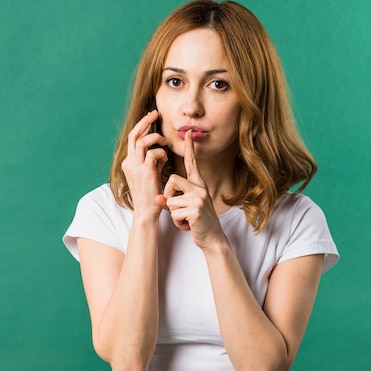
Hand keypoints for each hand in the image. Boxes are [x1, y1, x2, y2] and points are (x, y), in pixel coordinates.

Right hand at [121, 111, 167, 218]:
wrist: (146, 211)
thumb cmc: (150, 194)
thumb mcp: (151, 173)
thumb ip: (154, 160)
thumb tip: (160, 150)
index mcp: (129, 162)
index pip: (133, 139)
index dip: (141, 126)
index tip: (151, 118)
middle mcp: (129, 163)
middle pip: (133, 135)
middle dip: (145, 122)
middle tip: (155, 113)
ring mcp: (135, 167)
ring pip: (142, 141)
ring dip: (155, 138)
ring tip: (164, 141)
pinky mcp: (145, 172)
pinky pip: (153, 153)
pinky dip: (161, 153)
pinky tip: (165, 159)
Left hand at [161, 130, 225, 248]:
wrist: (212, 238)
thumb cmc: (197, 221)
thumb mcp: (184, 207)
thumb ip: (171, 199)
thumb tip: (158, 199)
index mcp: (198, 185)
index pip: (192, 163)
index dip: (190, 148)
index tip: (188, 133)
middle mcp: (200, 188)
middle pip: (172, 180)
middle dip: (168, 197)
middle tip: (178, 209)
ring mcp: (199, 198)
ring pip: (170, 200)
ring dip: (174, 214)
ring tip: (186, 219)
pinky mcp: (195, 210)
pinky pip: (174, 213)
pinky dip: (178, 223)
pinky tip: (188, 225)